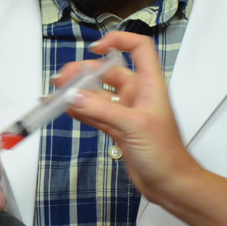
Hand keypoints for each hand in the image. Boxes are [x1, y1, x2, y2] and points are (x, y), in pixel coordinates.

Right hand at [56, 31, 202, 200]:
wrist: (170, 184)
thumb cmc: (165, 155)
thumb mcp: (134, 127)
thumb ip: (102, 110)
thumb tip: (74, 97)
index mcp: (150, 85)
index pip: (139, 49)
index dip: (119, 41)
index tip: (95, 48)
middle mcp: (138, 95)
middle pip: (108, 73)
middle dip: (84, 73)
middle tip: (61, 80)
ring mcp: (127, 112)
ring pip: (98, 95)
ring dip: (78, 93)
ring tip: (56, 94)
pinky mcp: (118, 129)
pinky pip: (95, 114)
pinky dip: (81, 111)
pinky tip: (66, 109)